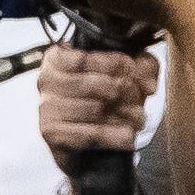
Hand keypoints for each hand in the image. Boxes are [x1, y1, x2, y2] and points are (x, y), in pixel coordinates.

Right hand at [38, 43, 159, 172]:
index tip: (131, 72)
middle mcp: (46, 80)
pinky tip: (125, 135)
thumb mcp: (129, 71)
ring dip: (123, 116)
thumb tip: (147, 86)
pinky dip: (114, 136)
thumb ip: (142, 67)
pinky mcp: (51, 133)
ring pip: (95, 109)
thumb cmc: (105, 97)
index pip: (89, 56)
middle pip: (96, 83)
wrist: (89, 138)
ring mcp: (46, 108)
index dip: (118, 64)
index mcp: (58, 58)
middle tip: (136, 99)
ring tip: (133, 118)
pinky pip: (90, 134)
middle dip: (125, 92)